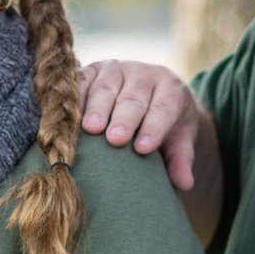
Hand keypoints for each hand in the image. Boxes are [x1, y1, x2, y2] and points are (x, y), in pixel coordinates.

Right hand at [79, 60, 202, 191]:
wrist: (146, 91)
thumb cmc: (163, 122)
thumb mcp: (178, 138)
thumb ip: (180, 159)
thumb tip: (185, 184)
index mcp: (170, 88)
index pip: (164, 107)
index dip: (154, 127)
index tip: (142, 148)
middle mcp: (143, 73)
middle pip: (134, 96)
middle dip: (124, 118)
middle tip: (115, 139)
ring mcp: (115, 69)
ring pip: (106, 87)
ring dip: (97, 108)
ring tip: (91, 129)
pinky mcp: (91, 70)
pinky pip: (81, 81)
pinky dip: (75, 98)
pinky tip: (69, 117)